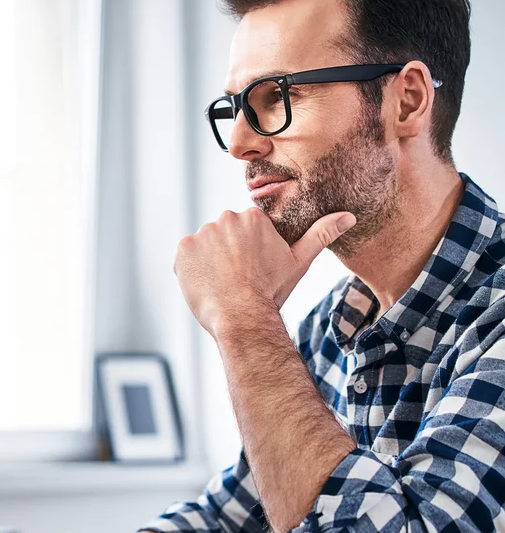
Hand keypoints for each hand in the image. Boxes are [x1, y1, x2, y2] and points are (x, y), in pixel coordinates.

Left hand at [174, 208, 355, 335]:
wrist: (242, 316)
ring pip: (205, 247)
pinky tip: (207, 284)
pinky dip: (193, 269)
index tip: (253, 270)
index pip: (245, 230)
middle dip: (229, 254)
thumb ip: (321, 234)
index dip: (248, 252)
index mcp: (253, 217)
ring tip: (223, 283)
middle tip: (238, 279)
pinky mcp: (183, 249)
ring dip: (210, 262)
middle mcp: (225, 218)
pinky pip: (186, 257)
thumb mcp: (299, 261)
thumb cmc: (271, 291)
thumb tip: (349, 216)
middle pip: (224, 236)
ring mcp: (202, 233)